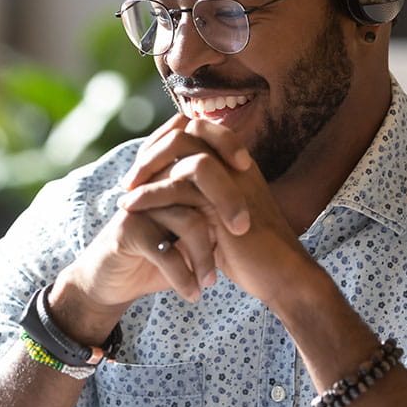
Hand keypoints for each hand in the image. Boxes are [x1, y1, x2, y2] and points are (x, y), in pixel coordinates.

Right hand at [49, 116, 244, 336]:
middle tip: (241, 230)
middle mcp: (153, 182)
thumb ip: (212, 211)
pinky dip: (184, 277)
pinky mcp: (127, 230)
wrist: (114, 281)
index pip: (198, 138)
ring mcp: (139, 204)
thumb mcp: (189, 231)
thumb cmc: (159, 253)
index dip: (225, 142)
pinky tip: (193, 293)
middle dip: (227, 202)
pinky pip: (166, 251)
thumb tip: (257, 202)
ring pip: (188, 220)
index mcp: (168, 173)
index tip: (248, 168)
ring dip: (205, 256)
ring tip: (211, 282)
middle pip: (197, 173)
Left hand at [118, 116, 309, 304]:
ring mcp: (232, 178)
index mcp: (237, 163)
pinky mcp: (224, 202)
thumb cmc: (252, 253)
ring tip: (126, 191)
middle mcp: (236, 163)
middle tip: (130, 178)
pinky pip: (179, 185)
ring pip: (181, 150)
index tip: (143, 167)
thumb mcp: (222, 217)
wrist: (281, 277)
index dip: (165, 142)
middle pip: (187, 130)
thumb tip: (169, 187)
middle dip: (152, 150)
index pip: (197, 129)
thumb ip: (202, 197)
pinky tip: (130, 207)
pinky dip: (149, 194)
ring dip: (147, 167)